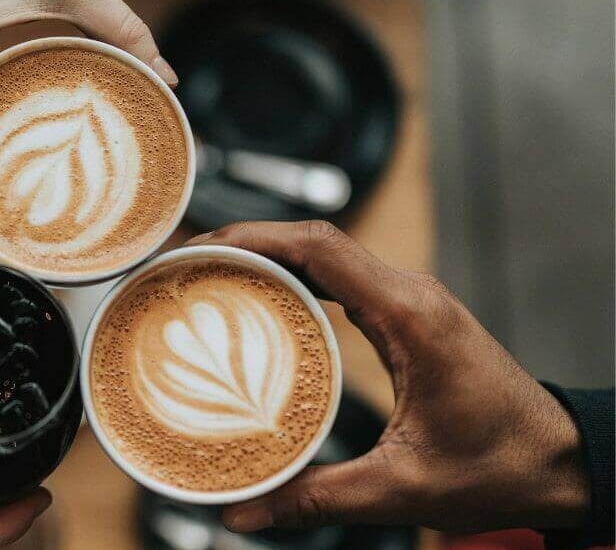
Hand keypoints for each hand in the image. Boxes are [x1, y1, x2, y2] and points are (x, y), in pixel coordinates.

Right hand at [186, 221, 589, 533]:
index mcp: (410, 315)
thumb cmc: (502, 465)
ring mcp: (408, 301)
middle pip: (314, 240)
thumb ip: (317, 498)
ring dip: (268, 256)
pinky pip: (339, 279)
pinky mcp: (405, 316)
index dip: (254, 237)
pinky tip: (260, 302)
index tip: (202, 248)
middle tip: (188, 264)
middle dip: (246, 242)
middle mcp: (409, 294)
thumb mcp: (402, 487)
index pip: (321, 247)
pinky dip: (294, 279)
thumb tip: (245, 511)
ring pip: (325, 254)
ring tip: (210, 275)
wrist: (559, 461)